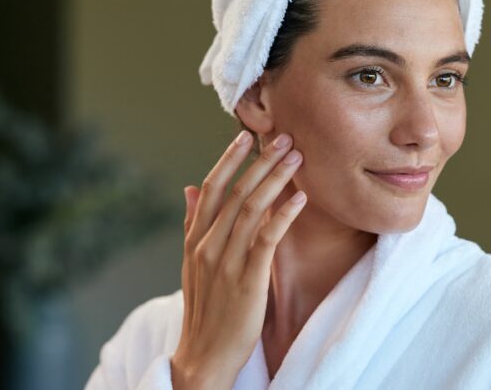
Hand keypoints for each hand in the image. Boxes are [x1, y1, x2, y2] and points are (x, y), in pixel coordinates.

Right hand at [170, 131, 306, 389]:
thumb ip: (193, 224)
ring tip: (296, 158)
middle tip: (284, 137)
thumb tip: (190, 188)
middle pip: (235, 193)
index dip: (229, 160)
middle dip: (261, 162)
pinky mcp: (247, 280)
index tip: (245, 135)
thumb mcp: (192, 263)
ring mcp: (226, 262)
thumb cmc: (205, 308)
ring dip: (276, 180)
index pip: (211, 189)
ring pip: (252, 209)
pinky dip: (283, 215)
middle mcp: (207, 246)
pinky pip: (267, 239)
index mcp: (195, 239)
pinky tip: (300, 198)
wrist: (204, 355)